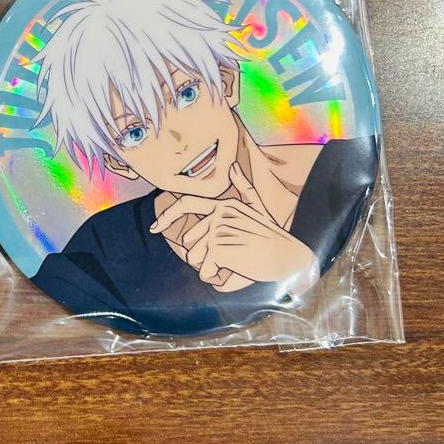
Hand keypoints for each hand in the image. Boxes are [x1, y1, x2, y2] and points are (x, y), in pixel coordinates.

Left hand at [150, 163, 317, 294]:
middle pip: (191, 243)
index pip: (186, 204)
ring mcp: (217, 231)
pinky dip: (218, 278)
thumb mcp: (257, 208)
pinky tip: (236, 271)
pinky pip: (205, 272)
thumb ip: (243, 188)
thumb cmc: (272, 236)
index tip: (153, 228)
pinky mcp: (218, 248)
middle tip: (233, 257)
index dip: (166, 217)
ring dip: (213, 268)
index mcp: (224, 205)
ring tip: (237, 262)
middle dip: (206, 257)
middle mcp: (218, 214)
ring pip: (197, 260)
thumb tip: (233, 166)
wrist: (290, 257)